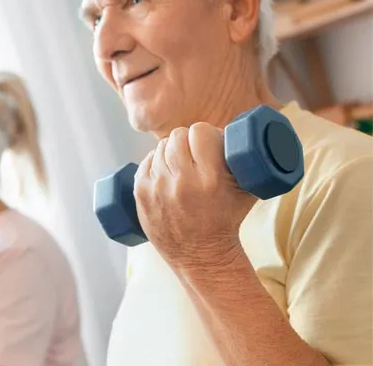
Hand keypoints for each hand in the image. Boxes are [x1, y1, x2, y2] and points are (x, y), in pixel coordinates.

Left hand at [133, 123, 256, 270]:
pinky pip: (145, 162)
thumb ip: (245, 161)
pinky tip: (165, 173)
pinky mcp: (142, 194)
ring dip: (170, 152)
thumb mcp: (247, 190)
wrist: (201, 256)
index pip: (199, 132)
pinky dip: (155, 164)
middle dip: (187, 141)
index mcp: (211, 179)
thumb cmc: (226, 220)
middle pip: (177, 136)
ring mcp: (158, 188)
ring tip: (180, 165)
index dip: (205, 134)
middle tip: (193, 152)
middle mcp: (182, 182)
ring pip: (160, 147)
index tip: (208, 143)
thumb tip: (244, 132)